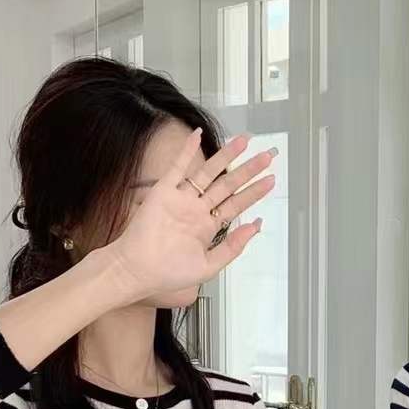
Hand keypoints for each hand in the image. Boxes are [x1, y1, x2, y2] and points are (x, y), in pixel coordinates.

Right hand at [110, 130, 275, 301]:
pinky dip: (187, 150)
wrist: (138, 270)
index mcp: (207, 227)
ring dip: (225, 156)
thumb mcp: (209, 265)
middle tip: (267, 157)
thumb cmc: (168, 273)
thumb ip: (233, 247)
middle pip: (227, 185)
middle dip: (248, 170)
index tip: (270, 180)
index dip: (254, 193)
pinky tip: (198, 135)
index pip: (236, 205)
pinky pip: (177, 167)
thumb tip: (255, 226)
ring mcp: (181, 199)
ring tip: (244, 142)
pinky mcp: (163, 191)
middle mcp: (196, 210)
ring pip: (208, 172)